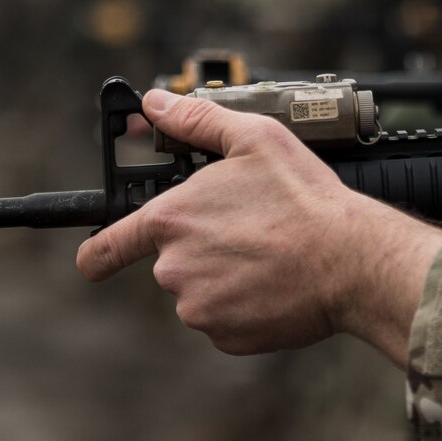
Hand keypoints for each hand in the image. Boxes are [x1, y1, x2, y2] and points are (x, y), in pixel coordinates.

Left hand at [76, 89, 441, 360]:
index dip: (97, 253)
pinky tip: (276, 285)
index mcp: (169, 219)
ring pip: (201, 292)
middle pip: (172, 263)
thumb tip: (155, 103)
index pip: (106, 246)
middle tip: (248, 234)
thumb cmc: (304, 198)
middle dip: (202, 250)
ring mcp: (198, 308)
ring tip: (270, 257)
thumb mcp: (253, 139)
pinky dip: (246, 307)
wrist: (350, 260)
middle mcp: (173, 269)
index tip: (91, 260)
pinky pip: (226, 321)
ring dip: (226, 279)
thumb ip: (195, 120)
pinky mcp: (226, 337)